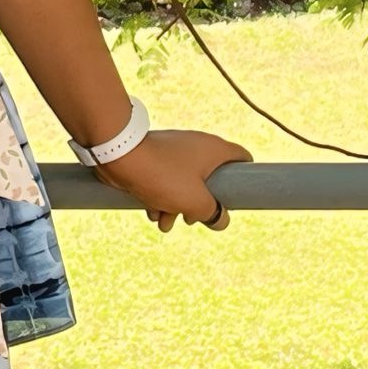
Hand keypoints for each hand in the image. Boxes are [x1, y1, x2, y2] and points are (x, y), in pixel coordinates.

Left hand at [95, 125, 250, 232]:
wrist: (121, 156)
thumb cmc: (163, 175)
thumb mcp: (196, 202)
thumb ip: (214, 214)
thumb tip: (221, 221)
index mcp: (215, 149)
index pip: (242, 157)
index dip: (246, 176)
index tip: (239, 196)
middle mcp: (197, 146)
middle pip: (211, 178)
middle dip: (201, 203)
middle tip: (192, 218)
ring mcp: (175, 151)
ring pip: (185, 183)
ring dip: (178, 206)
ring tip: (165, 223)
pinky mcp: (156, 157)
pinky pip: (166, 180)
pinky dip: (161, 197)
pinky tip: (152, 212)